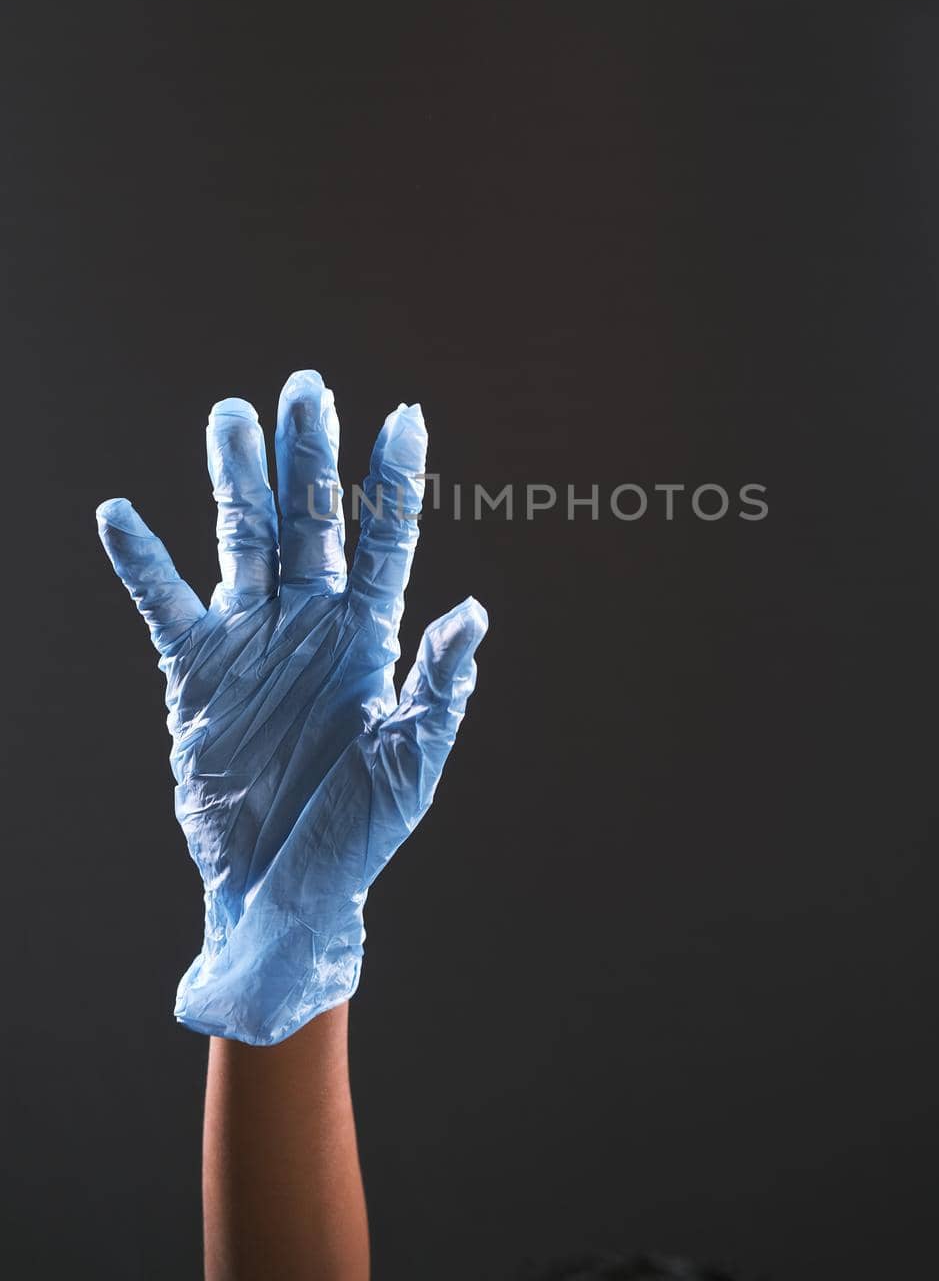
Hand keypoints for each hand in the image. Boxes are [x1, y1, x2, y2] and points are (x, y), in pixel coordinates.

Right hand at [97, 369, 486, 1045]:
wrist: (284, 894)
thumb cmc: (358, 832)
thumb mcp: (411, 760)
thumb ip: (439, 684)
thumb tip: (475, 611)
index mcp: (370, 639)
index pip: (385, 541)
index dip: (395, 480)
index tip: (404, 416)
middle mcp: (312, 624)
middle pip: (311, 521)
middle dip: (310, 456)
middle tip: (306, 387)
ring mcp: (253, 642)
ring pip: (244, 542)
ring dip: (238, 481)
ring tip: (230, 415)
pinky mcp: (198, 674)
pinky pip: (167, 605)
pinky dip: (144, 563)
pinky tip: (121, 516)